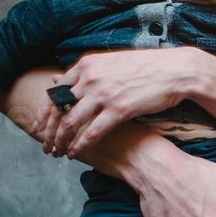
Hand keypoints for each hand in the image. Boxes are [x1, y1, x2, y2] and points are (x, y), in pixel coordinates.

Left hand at [36, 48, 211, 157]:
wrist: (177, 70)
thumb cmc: (149, 67)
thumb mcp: (114, 62)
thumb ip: (92, 71)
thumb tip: (76, 78)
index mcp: (87, 65)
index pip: (55, 91)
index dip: (43, 112)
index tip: (38, 126)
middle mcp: (90, 78)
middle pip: (57, 109)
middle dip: (48, 131)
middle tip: (45, 146)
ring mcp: (103, 94)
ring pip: (70, 123)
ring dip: (60, 141)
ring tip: (57, 153)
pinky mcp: (118, 110)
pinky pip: (91, 132)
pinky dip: (80, 145)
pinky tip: (75, 154)